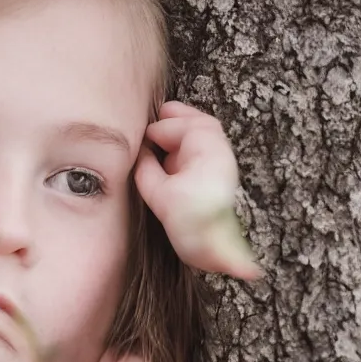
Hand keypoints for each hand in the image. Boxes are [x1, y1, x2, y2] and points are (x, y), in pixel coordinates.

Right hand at [135, 101, 260, 279]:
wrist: (222, 250)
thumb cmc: (192, 223)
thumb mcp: (160, 196)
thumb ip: (146, 169)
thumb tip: (141, 155)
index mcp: (204, 147)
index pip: (176, 127)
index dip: (155, 130)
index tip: (138, 138)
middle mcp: (217, 148)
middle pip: (197, 122)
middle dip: (177, 117)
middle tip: (159, 111)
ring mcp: (222, 161)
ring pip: (204, 135)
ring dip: (184, 130)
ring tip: (165, 128)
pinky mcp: (221, 176)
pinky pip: (205, 150)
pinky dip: (190, 145)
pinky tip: (175, 154)